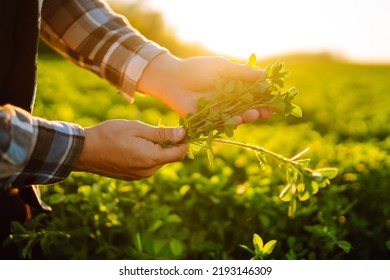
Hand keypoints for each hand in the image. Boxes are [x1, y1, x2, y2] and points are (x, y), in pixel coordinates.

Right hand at [73, 120, 187, 179]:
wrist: (84, 151)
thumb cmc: (110, 135)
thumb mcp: (138, 129)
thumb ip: (162, 134)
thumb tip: (183, 134)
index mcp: (151, 159)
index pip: (180, 153)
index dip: (185, 141)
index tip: (183, 129)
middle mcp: (148, 171)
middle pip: (170, 157)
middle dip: (170, 144)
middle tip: (158, 129)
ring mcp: (139, 176)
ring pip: (158, 161)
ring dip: (157, 149)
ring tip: (141, 136)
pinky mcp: (132, 176)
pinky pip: (148, 166)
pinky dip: (148, 155)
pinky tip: (134, 145)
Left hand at [137, 53, 272, 123]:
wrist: (172, 77)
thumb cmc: (196, 69)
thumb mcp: (222, 67)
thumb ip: (242, 73)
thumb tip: (266, 75)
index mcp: (233, 89)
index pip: (254, 96)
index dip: (265, 98)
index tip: (277, 99)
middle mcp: (228, 102)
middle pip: (248, 109)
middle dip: (260, 111)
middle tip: (270, 112)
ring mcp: (218, 113)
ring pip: (237, 118)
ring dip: (247, 117)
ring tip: (255, 114)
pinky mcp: (207, 121)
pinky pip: (221, 124)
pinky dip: (230, 123)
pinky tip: (238, 120)